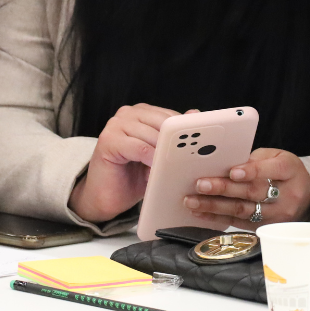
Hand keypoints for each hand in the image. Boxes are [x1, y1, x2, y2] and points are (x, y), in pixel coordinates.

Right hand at [69, 103, 185, 223]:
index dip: (185, 131)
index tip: (203, 143)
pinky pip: (139, 147)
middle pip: (162, 122)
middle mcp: (128, 114)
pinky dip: (152, 159)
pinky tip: (158, 169)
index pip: (170, 116)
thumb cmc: (133, 176)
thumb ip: (173, 140)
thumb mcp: (159, 158)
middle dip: (177, 141)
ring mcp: (116, 125)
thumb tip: (196, 116)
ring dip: (166, 152)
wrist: (106, 197)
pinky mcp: (108, 140)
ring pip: (152, 134)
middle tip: (192, 157)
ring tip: (177, 166)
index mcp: (142, 113)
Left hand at [185, 148, 309, 228]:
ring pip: (243, 210)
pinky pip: (238, 223)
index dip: (251, 171)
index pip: (271, 170)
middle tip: (201, 184)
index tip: (232, 172)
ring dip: (214, 206)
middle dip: (223, 188)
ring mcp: (276, 216)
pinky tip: (201, 212)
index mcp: (290, 170)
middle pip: (252, 192)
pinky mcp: (264, 227)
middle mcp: (286, 196)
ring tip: (193, 201)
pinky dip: (217, 217)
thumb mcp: (276, 157)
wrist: (306, 198)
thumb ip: (254, 160)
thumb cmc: (285, 172)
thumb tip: (223, 164)